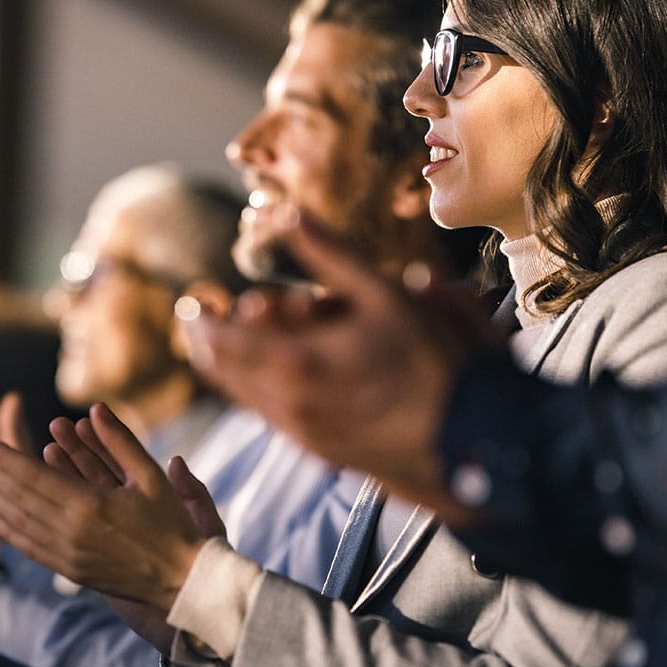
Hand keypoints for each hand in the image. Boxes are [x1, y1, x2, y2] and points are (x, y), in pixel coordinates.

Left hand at [0, 404, 221, 612]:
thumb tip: (96, 407)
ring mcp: (68, 555)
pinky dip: (9, 531)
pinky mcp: (71, 572)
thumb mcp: (151, 477)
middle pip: (16, 496)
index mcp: (88, 505)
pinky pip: (31, 548)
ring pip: (18, 522)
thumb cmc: (172, 525)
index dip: (0, 455)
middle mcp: (70, 531)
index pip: (29, 474)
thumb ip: (121, 441)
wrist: (183, 580)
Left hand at [184, 208, 497, 514]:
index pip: (218, 343)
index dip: (201, 321)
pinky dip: (263, 392)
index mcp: (294, 364)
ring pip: (247, 399)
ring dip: (236, 368)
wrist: (472, 441)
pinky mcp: (324, 453)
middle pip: (224, 375)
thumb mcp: (385, 293)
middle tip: (205, 320)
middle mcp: (289, 406)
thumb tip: (283, 212)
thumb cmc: (436, 362)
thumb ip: (328, 254)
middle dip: (210, 343)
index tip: (194, 302)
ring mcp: (305, 435)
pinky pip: (275, 419)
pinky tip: (279, 377)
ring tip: (236, 344)